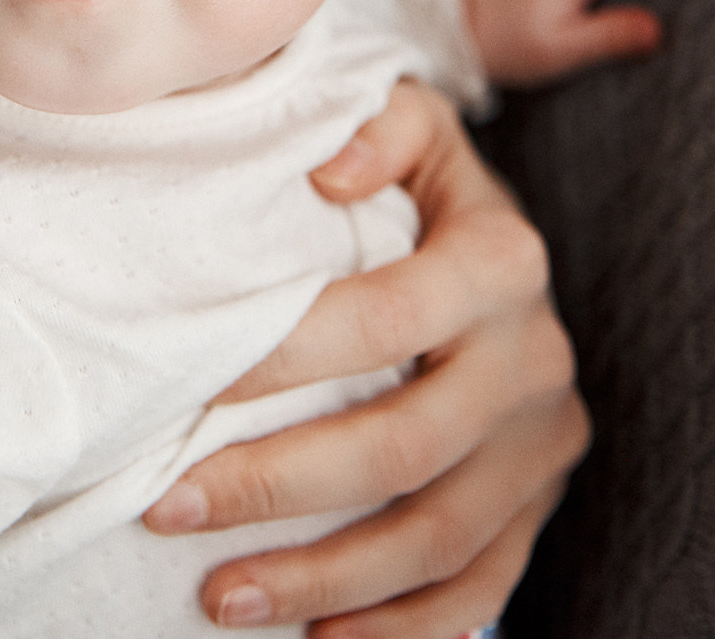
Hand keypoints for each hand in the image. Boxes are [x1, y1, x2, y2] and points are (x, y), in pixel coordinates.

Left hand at [142, 80, 587, 635]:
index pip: (385, 319)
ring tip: (219, 596)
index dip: (284, 359)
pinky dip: (403, 629)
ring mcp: (544, 443)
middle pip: (407, 447)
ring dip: (325, 579)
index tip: (185, 390)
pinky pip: (482, 587)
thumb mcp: (419, 127)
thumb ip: (382, 125)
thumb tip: (326, 171)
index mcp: (505, 261)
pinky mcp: (541, 504)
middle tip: (170, 509)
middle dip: (279, 486)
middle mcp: (538, 357)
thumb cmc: (425, 187)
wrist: (511, 251)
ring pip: (440, 537)